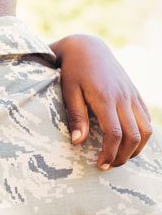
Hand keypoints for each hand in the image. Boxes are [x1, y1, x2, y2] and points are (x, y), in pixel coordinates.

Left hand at [52, 35, 151, 169]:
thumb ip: (76, 116)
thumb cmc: (73, 70)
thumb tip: (77, 142)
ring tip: (120, 158)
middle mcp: (123, 98)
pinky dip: (142, 135)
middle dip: (124, 156)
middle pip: (134, 135)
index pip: (115, 133)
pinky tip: (129, 143)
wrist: (87, 48)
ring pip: (146, 129)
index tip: (101, 165)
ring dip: (136, 148)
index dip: (110, 153)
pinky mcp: (135, 94)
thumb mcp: (68, 91)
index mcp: (105, 98)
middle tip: (109, 166)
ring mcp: (132, 95)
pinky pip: (146, 119)